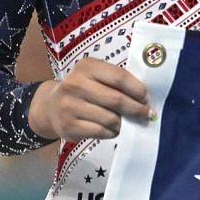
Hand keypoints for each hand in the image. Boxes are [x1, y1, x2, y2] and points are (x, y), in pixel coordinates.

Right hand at [27, 57, 153, 139]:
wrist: (52, 106)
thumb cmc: (85, 89)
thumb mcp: (97, 76)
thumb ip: (118, 82)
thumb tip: (146, 99)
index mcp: (87, 67)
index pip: (119, 77)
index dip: (138, 89)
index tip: (147, 98)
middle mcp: (75, 84)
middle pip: (116, 100)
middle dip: (136, 109)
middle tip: (147, 114)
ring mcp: (69, 106)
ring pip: (110, 118)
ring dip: (124, 123)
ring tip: (127, 122)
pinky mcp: (68, 126)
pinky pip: (100, 132)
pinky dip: (112, 132)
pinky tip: (113, 129)